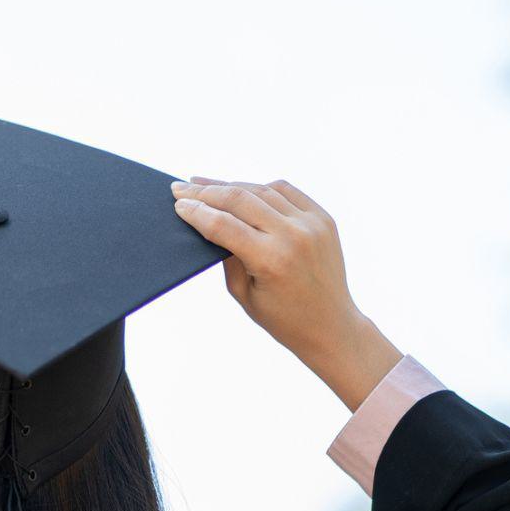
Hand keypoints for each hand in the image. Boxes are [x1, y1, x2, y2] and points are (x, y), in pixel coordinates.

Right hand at [171, 177, 401, 409]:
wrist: (331, 325)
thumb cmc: (284, 319)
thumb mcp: (244, 294)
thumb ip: (226, 256)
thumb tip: (208, 221)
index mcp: (271, 260)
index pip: (223, 225)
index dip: (196, 212)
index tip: (178, 204)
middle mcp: (293, 236)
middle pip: (240, 199)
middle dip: (206, 191)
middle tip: (181, 188)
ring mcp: (312, 224)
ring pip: (262, 190)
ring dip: (231, 185)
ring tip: (206, 185)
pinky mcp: (323, 218)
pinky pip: (286, 191)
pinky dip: (261, 188)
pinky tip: (242, 189)